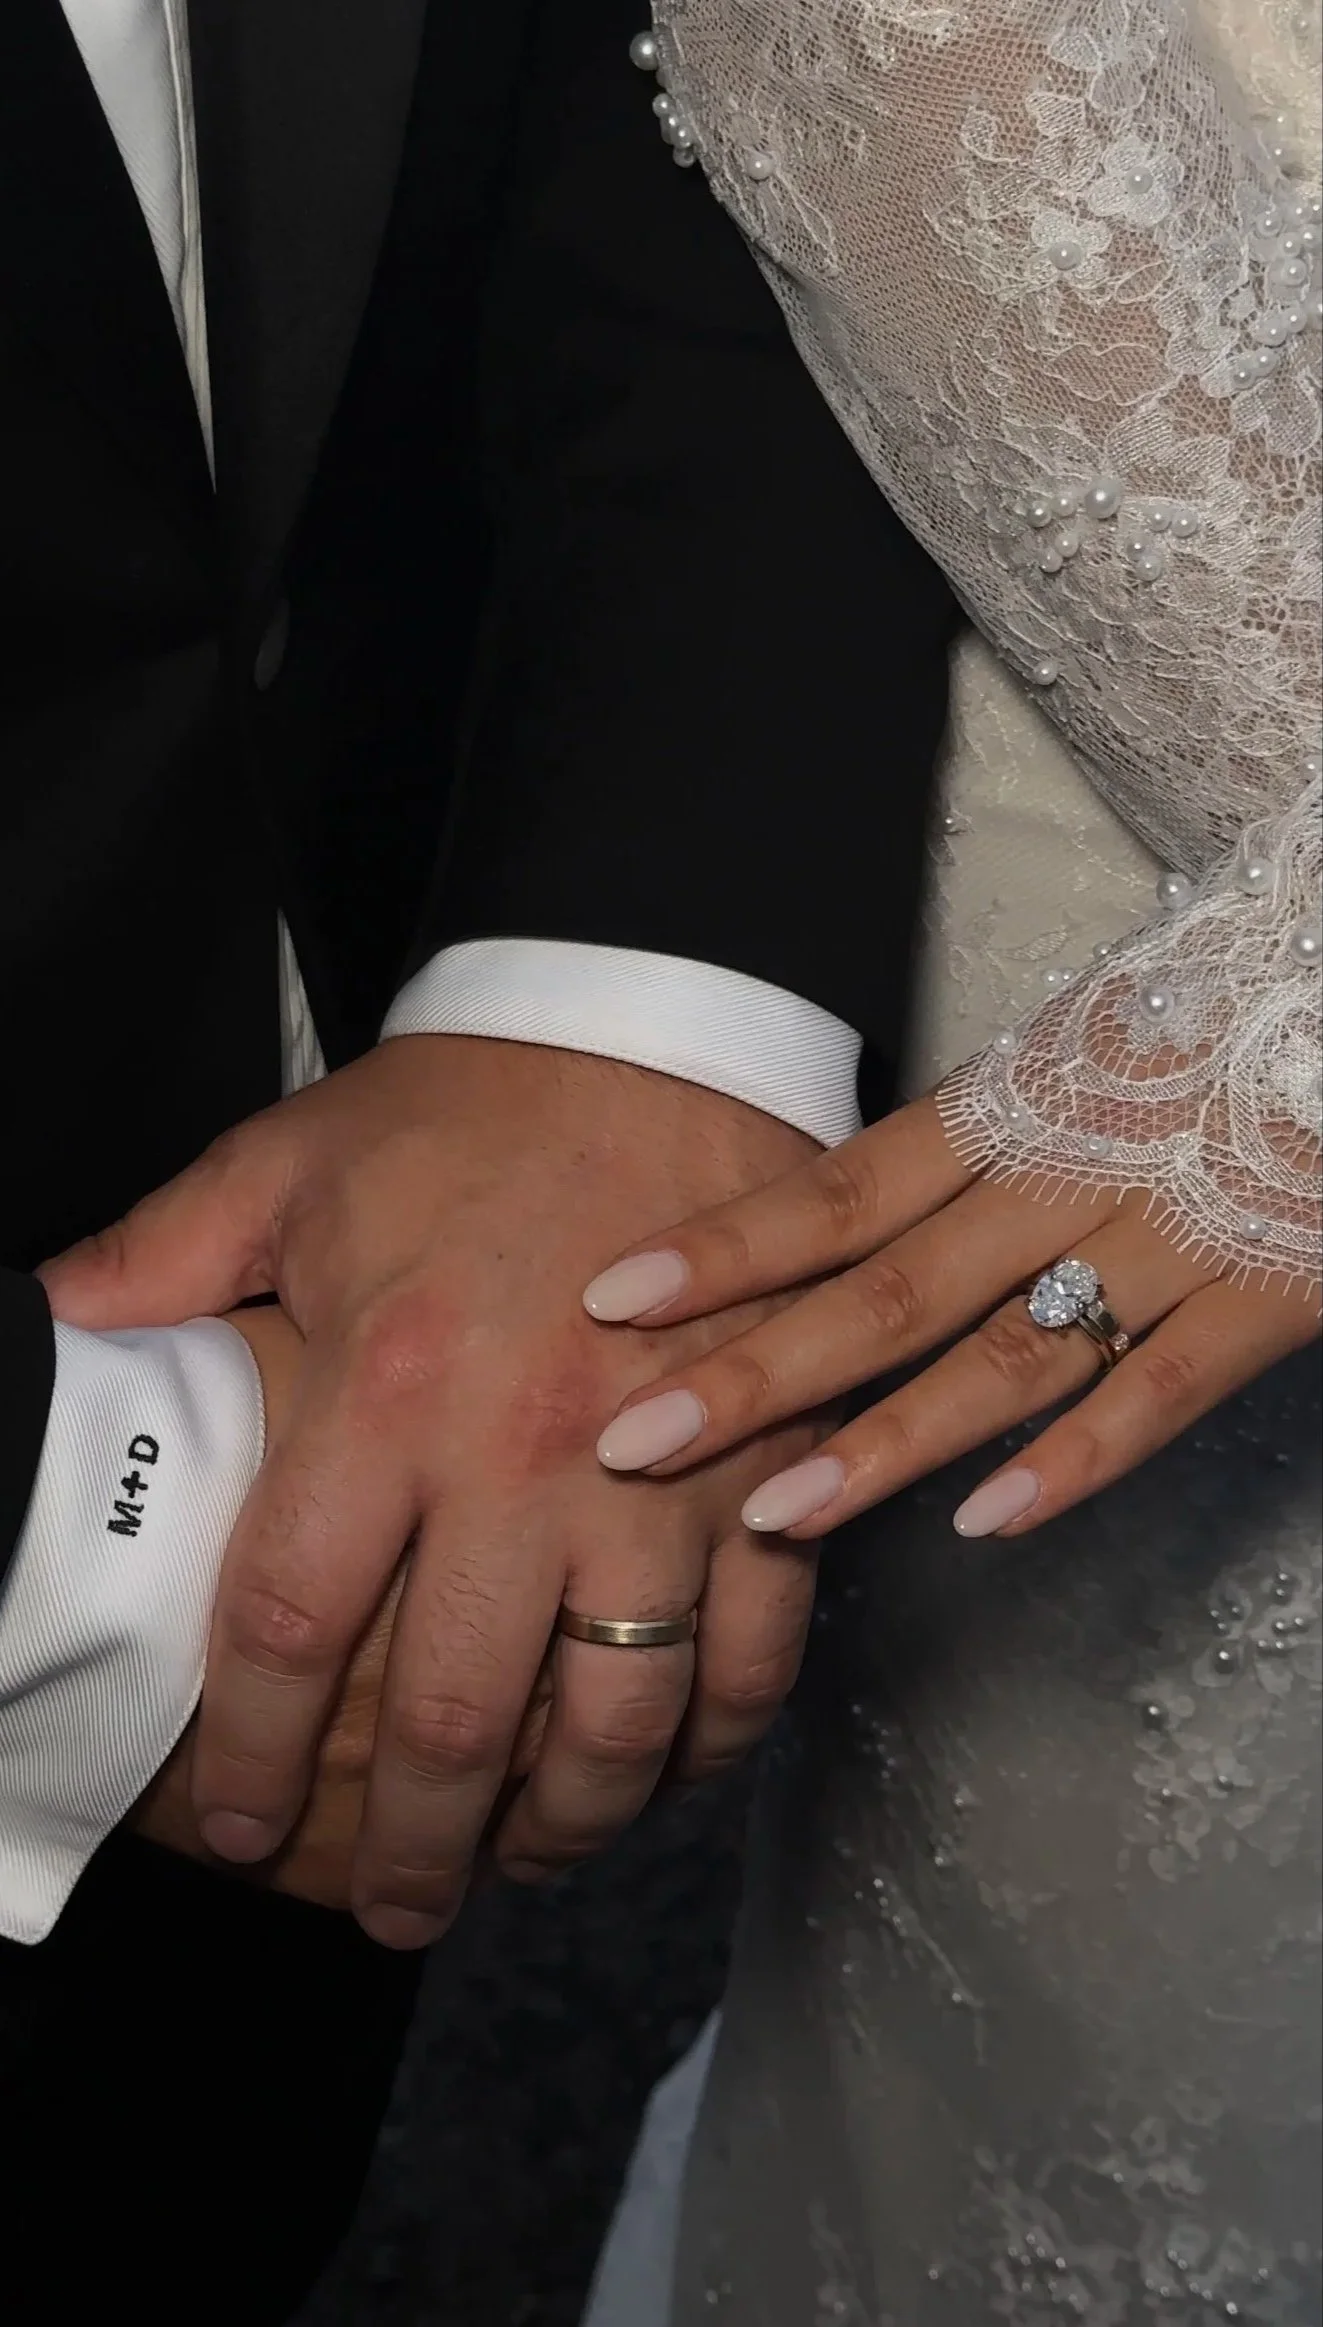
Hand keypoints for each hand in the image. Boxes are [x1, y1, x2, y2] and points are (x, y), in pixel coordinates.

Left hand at [44, 1038, 817, 1943]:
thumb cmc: (469, 1109)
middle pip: (459, 1715)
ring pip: (624, 1716)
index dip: (257, 1755)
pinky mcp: (764, 1465)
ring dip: (574, 1822)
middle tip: (395, 1911)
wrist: (657, 1032)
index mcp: (389, 1391)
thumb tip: (47, 1330)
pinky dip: (721, 1736)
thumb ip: (161, 1263)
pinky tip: (673, 1772)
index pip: (295, 1627)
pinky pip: (759, 1648)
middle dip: (417, 1846)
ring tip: (527, 1864)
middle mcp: (526, 1459)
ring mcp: (665, 1475)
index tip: (241, 1828)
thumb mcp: (289, 1166)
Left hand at [581, 1091, 1320, 1539]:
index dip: (726, 1248)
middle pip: (889, 1286)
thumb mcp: (1084, 1045)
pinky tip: (985, 1522)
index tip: (610, 1298)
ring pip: (1007, 1353)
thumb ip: (979, 1140)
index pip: (842, 1189)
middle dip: (752, 1371)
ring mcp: (1173, 1232)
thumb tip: (837, 1225)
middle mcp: (1071, 1169)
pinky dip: (1077, 1457)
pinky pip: (1166, 1389)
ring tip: (771, 1516)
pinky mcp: (1276, 1286)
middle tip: (625, 1441)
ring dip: (883, 1441)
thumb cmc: (1221, 1014)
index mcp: (1017, 1102)